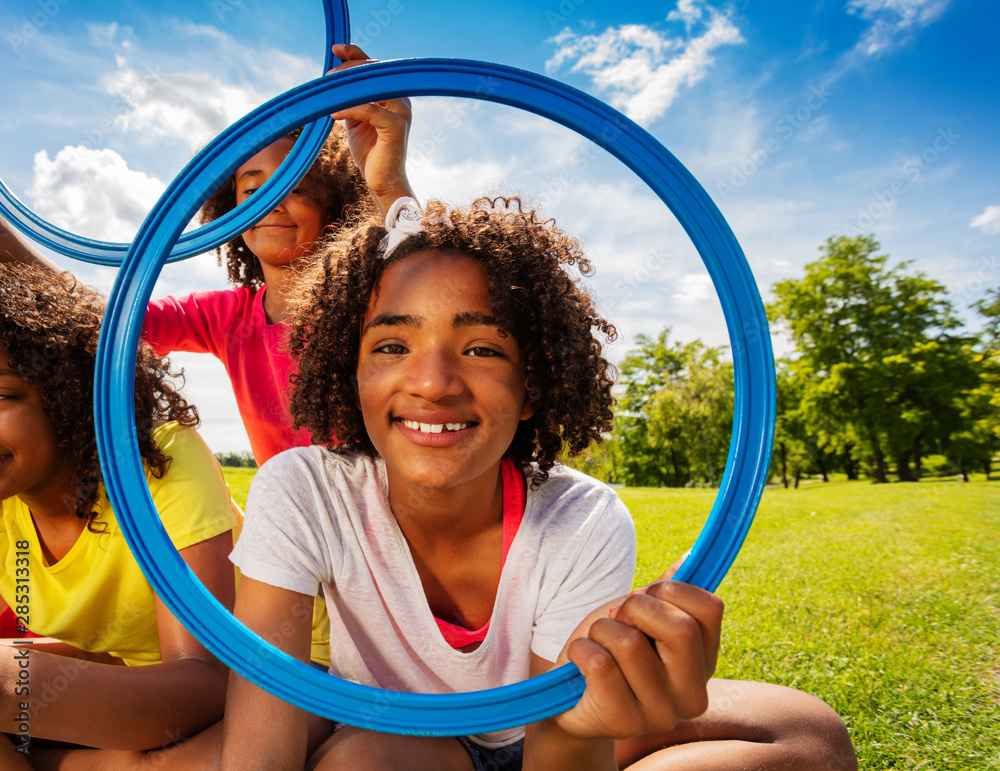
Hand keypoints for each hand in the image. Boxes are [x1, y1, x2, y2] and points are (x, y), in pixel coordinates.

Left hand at [326, 43, 413, 214]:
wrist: (383, 181)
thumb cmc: (370, 152)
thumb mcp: (356, 119)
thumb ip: (351, 99)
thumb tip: (332, 82)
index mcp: (394, 94)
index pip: (375, 66)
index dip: (356, 53)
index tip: (335, 49)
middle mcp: (402, 99)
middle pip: (375, 71)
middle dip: (348, 69)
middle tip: (327, 76)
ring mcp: (401, 112)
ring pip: (374, 86)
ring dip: (348, 86)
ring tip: (327, 92)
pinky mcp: (396, 127)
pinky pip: (370, 110)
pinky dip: (349, 109)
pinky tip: (333, 114)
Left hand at [552, 581, 722, 739]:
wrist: (570, 699)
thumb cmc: (610, 651)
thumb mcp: (640, 619)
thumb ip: (668, 594)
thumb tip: (689, 558)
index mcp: (705, 664)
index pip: (710, 608)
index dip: (670, 590)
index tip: (647, 600)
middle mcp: (692, 695)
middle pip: (679, 627)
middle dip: (635, 608)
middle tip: (617, 621)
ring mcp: (660, 714)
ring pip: (630, 642)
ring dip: (601, 630)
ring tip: (598, 645)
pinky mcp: (624, 724)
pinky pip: (600, 664)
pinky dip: (582, 649)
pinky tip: (582, 662)